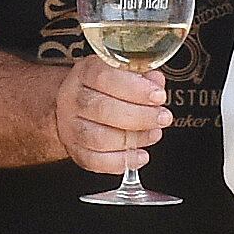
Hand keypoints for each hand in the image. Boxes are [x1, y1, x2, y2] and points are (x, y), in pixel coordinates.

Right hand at [46, 56, 171, 176]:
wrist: (74, 105)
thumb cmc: (102, 87)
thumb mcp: (120, 71)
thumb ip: (141, 74)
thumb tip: (156, 82)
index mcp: (84, 73)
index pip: (104, 77)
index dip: (134, 88)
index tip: (158, 96)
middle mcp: (74, 99)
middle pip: (102, 109)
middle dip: (139, 116)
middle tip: (162, 117)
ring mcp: (71, 127)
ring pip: (98, 138)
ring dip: (132, 140)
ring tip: (153, 134)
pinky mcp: (75, 150)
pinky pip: (95, 161)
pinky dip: (120, 161)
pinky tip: (139, 156)